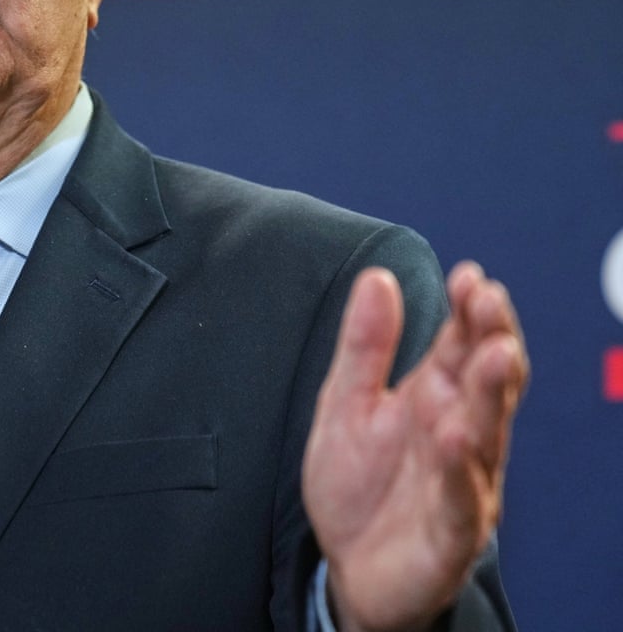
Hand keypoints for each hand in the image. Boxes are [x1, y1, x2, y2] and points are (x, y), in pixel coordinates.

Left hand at [302, 262, 527, 631]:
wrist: (346, 564)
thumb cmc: (357, 481)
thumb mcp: (346, 401)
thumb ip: (364, 344)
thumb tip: (377, 278)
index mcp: (434, 396)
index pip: (463, 344)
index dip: (470, 310)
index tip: (470, 276)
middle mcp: (458, 432)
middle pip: (486, 380)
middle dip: (493, 339)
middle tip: (489, 302)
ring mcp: (462, 482)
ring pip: (486, 433)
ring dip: (491, 393)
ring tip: (494, 354)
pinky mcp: (451, 533)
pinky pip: (461, 499)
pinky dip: (461, 470)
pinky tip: (457, 436)